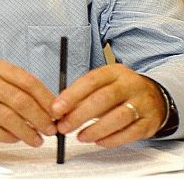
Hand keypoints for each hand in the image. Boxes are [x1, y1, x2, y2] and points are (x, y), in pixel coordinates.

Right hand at [0, 58, 56, 146]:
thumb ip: (15, 86)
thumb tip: (45, 103)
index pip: (26, 80)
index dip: (44, 97)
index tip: (55, 111)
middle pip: (18, 99)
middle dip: (38, 117)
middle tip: (49, 128)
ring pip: (5, 116)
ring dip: (25, 130)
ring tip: (34, 138)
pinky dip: (5, 136)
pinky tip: (13, 138)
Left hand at [50, 64, 166, 147]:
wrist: (155, 97)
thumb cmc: (121, 90)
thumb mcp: (104, 83)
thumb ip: (83, 93)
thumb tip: (60, 107)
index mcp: (115, 71)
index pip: (91, 80)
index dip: (72, 95)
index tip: (57, 109)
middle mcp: (130, 84)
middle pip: (103, 99)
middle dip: (80, 114)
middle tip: (64, 126)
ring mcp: (142, 103)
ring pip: (118, 117)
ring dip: (95, 129)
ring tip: (80, 136)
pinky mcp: (149, 122)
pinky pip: (130, 134)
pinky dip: (111, 140)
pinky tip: (98, 141)